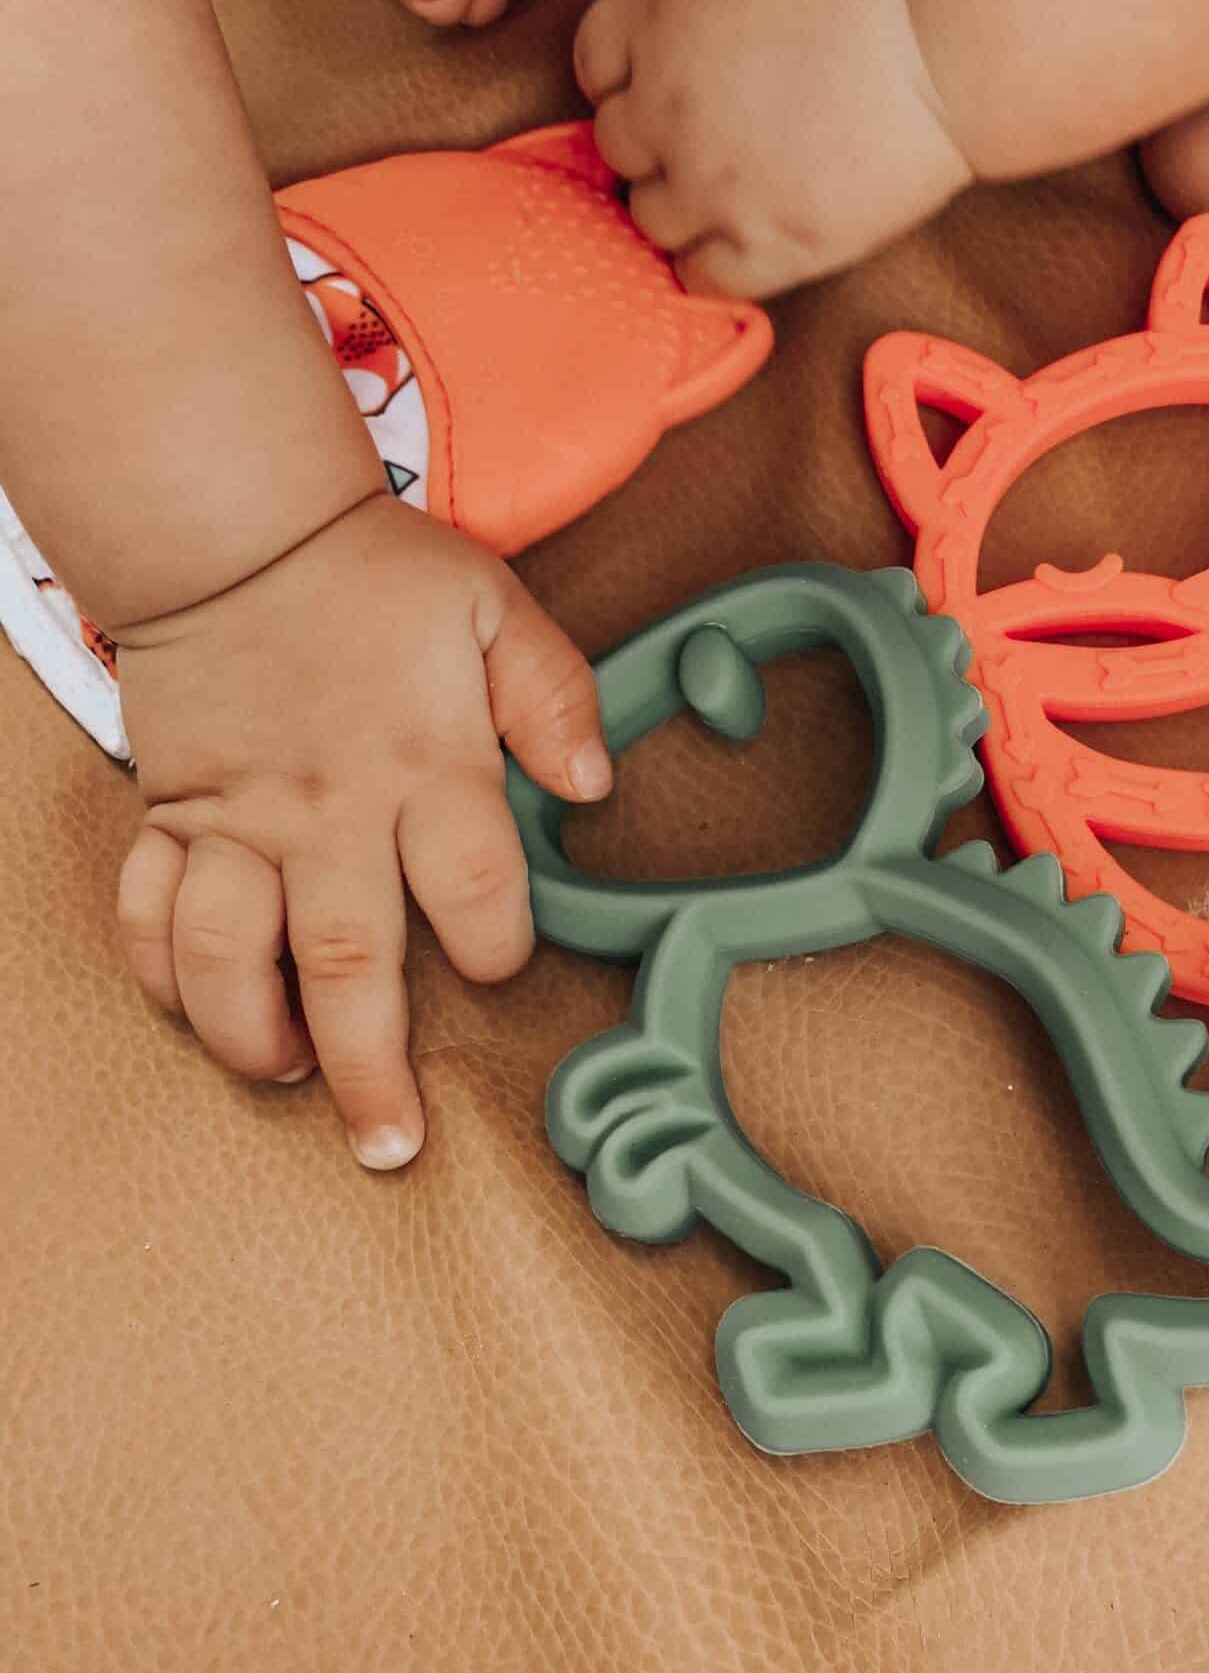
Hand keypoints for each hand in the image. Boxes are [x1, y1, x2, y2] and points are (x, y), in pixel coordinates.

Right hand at [112, 493, 610, 1170]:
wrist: (236, 528)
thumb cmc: (373, 575)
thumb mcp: (496, 610)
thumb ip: (555, 696)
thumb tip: (594, 785)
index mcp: (425, 766)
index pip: (474, 890)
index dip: (496, 948)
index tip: (498, 967)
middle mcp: (330, 810)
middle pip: (351, 962)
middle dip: (371, 1067)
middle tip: (391, 1144)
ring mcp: (240, 820)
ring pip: (232, 957)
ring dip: (253, 1035)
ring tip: (286, 1082)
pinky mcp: (173, 813)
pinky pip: (149, 912)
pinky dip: (160, 974)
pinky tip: (193, 1013)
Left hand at [574, 0, 972, 299]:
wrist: (941, 30)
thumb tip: (678, 14)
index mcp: (650, 19)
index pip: (595, 66)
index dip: (629, 78)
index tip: (663, 85)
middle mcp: (661, 106)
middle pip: (618, 146)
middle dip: (657, 141)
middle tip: (711, 136)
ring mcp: (708, 182)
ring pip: (651, 218)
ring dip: (683, 206)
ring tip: (736, 191)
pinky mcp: (765, 244)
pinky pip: (701, 279)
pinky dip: (714, 264)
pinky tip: (749, 240)